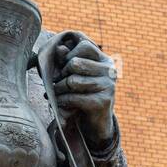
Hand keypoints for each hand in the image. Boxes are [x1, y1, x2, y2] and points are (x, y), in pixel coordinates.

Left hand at [51, 34, 116, 148]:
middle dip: (61, 74)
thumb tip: (59, 48)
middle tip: (57, 82)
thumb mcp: (76, 75)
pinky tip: (60, 103)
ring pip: (72, 81)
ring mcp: (108, 86)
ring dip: (59, 89)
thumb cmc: (83, 93)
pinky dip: (62, 101)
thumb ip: (67, 60)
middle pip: (75, 63)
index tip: (63, 66)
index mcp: (104, 60)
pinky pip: (74, 97)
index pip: (84, 45)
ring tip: (56, 93)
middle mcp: (110, 70)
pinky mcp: (103, 101)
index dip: (69, 54)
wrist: (97, 122)